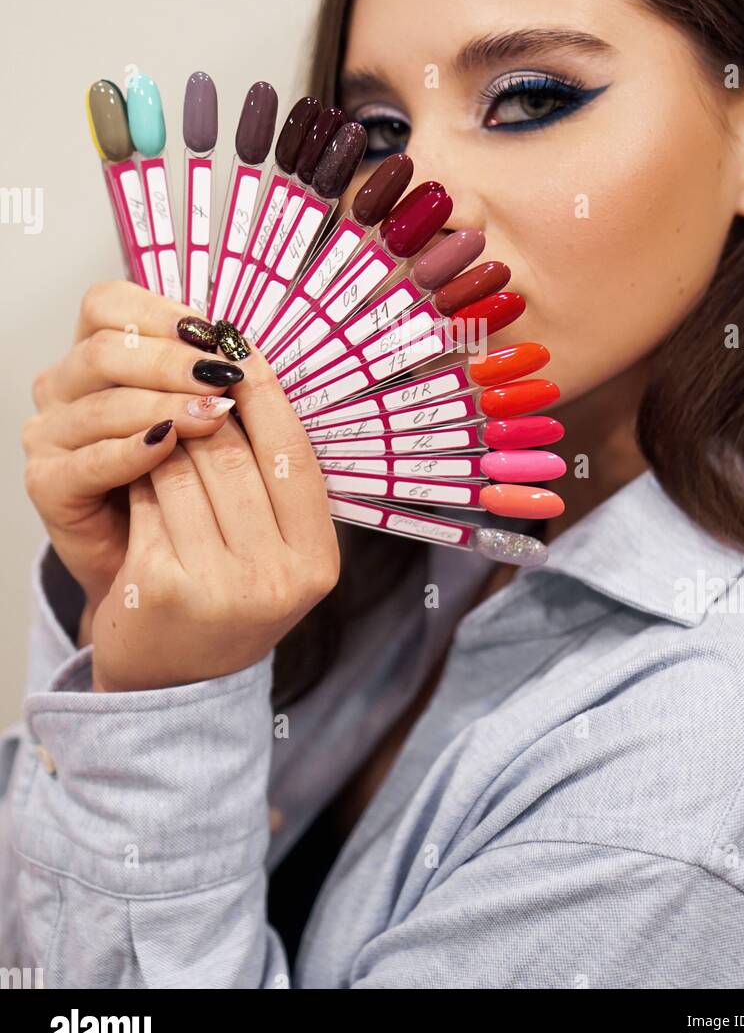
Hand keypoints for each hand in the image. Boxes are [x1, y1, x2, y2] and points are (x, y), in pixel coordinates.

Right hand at [23, 281, 242, 610]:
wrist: (157, 566)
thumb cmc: (185, 483)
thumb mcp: (201, 418)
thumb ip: (211, 379)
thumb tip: (249, 348)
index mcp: (97, 354)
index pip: (107, 304)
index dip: (159, 311)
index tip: (213, 332)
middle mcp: (63, 386)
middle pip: (105, 350)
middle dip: (171, 361)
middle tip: (222, 376)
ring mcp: (50, 433)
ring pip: (101, 402)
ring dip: (163, 404)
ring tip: (214, 415)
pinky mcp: (48, 482)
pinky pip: (88, 459)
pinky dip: (132, 450)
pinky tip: (169, 446)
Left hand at [90, 335, 339, 692]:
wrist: (173, 683)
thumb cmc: (224, 598)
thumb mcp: (274, 551)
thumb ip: (273, 483)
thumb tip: (248, 376)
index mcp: (318, 562)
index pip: (294, 456)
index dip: (267, 394)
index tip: (241, 348)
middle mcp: (278, 578)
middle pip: (235, 455)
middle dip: (205, 413)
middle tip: (187, 382)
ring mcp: (221, 586)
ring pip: (186, 470)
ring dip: (167, 441)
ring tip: (162, 430)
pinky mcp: (163, 587)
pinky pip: (147, 499)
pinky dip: (139, 476)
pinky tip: (137, 474)